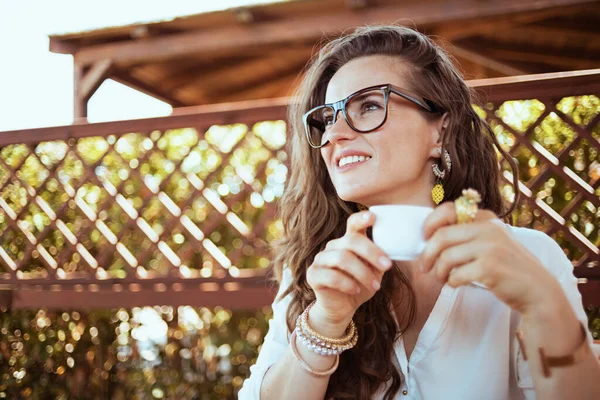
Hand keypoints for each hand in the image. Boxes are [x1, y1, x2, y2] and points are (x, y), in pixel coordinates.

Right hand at [306, 211, 392, 326]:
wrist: (342, 308)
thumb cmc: (359, 285)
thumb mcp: (374, 272)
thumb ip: (380, 259)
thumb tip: (393, 250)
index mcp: (347, 242)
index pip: (352, 224)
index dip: (361, 218)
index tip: (373, 217)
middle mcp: (333, 246)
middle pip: (350, 241)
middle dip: (372, 252)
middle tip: (387, 266)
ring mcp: (321, 259)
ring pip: (342, 258)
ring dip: (363, 273)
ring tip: (375, 286)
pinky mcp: (313, 275)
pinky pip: (331, 276)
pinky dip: (347, 283)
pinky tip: (356, 290)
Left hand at [419, 202, 561, 314]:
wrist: (537, 290)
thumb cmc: (508, 267)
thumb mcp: (492, 240)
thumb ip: (468, 233)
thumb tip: (429, 237)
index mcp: (486, 218)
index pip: (447, 210)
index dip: (429, 224)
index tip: (425, 239)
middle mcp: (488, 228)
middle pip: (441, 236)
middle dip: (427, 254)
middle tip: (424, 267)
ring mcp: (490, 247)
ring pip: (446, 257)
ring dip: (439, 272)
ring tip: (442, 278)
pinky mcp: (490, 267)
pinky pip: (456, 274)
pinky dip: (451, 282)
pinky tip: (456, 284)